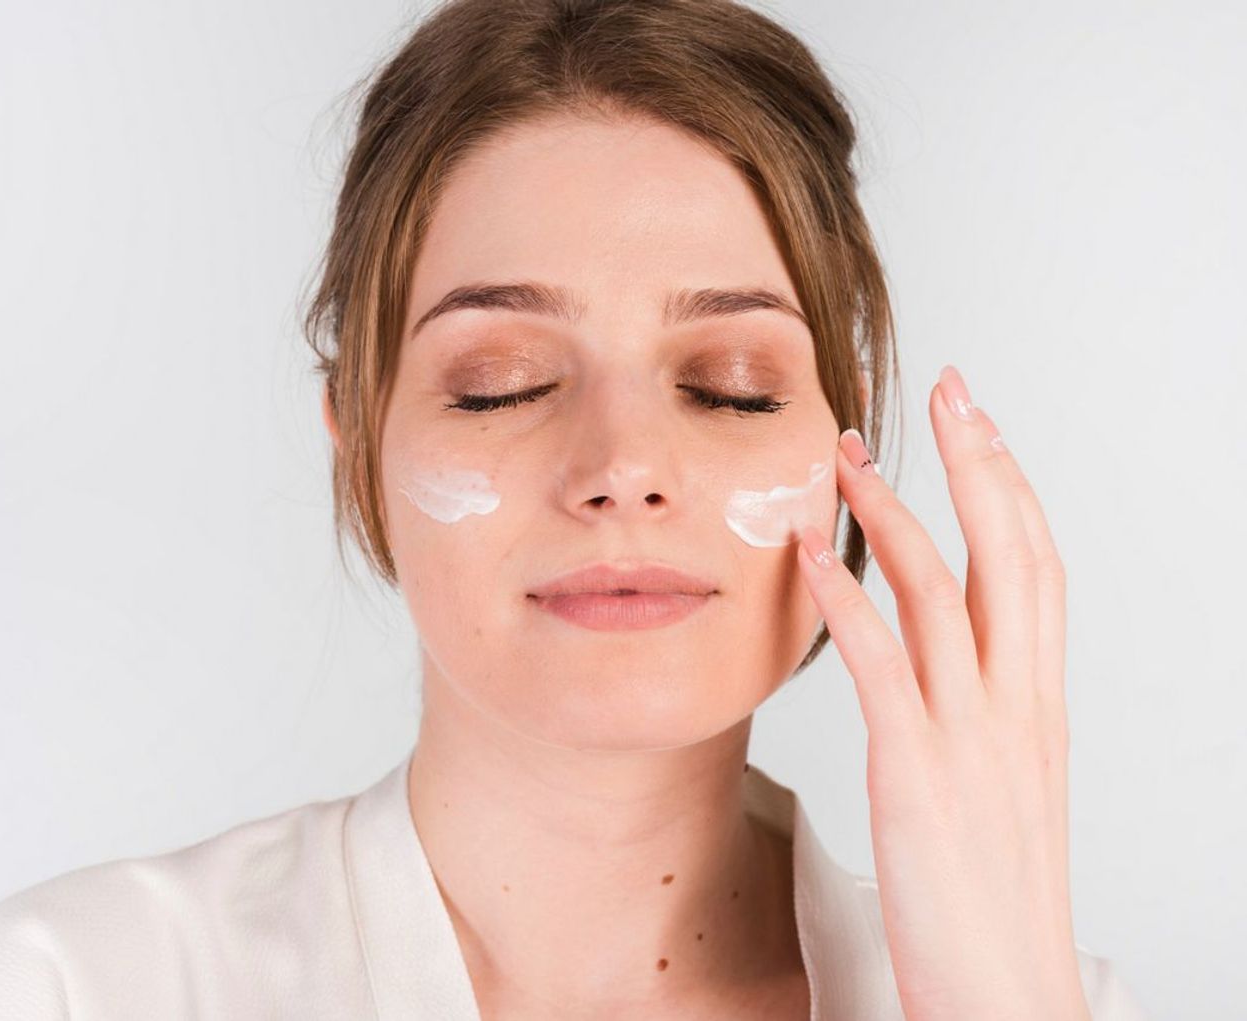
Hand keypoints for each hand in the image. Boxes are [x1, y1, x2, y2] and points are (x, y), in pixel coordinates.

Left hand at [794, 365, 1089, 1020]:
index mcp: (1039, 707)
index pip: (1038, 569)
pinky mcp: (919, 776)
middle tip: (944, 386)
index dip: (1010, 487)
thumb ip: (978, 710)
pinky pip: (882, 670)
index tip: (979, 423)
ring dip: (891, 515)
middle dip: (977, 462)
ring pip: (944, 596)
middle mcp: (1017, 708)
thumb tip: (946, 653)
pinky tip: (808, 559)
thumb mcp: (1002, 784)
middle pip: (1010, 555)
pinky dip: (847, 603)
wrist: (1007, 992)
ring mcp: (972, 739)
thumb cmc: (991, 895)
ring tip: (844, 457)